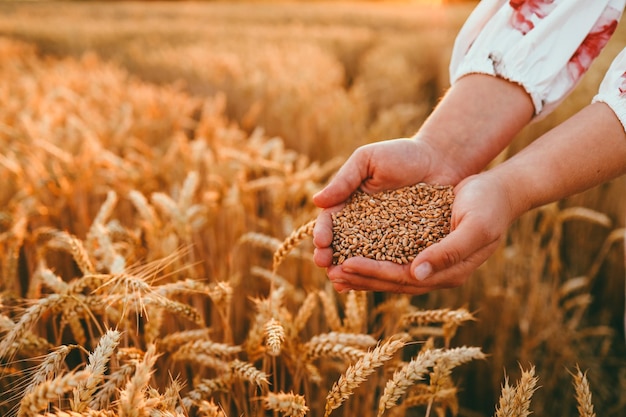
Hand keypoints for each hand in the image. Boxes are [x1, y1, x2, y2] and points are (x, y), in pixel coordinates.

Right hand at [312, 137, 462, 272]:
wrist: (442, 161)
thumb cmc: (402, 154)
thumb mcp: (368, 160)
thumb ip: (344, 180)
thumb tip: (317, 201)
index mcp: (349, 205)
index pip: (330, 223)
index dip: (323, 234)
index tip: (321, 243)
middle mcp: (363, 225)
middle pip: (342, 246)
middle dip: (331, 258)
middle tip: (326, 267)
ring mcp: (384, 238)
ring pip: (363, 259)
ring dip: (350, 272)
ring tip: (340, 283)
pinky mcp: (407, 247)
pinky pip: (391, 262)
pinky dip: (380, 275)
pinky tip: (372, 283)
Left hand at [315, 172, 517, 293]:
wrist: (499, 190)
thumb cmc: (490, 205)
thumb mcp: (475, 227)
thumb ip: (448, 252)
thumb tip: (416, 274)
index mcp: (448, 273)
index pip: (403, 278)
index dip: (374, 273)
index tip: (346, 265)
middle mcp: (435, 272)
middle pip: (391, 280)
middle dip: (361, 277)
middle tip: (331, 274)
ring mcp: (428, 260)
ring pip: (389, 270)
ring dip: (362, 271)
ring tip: (334, 269)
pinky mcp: (422, 245)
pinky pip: (392, 255)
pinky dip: (371, 255)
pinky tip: (351, 252)